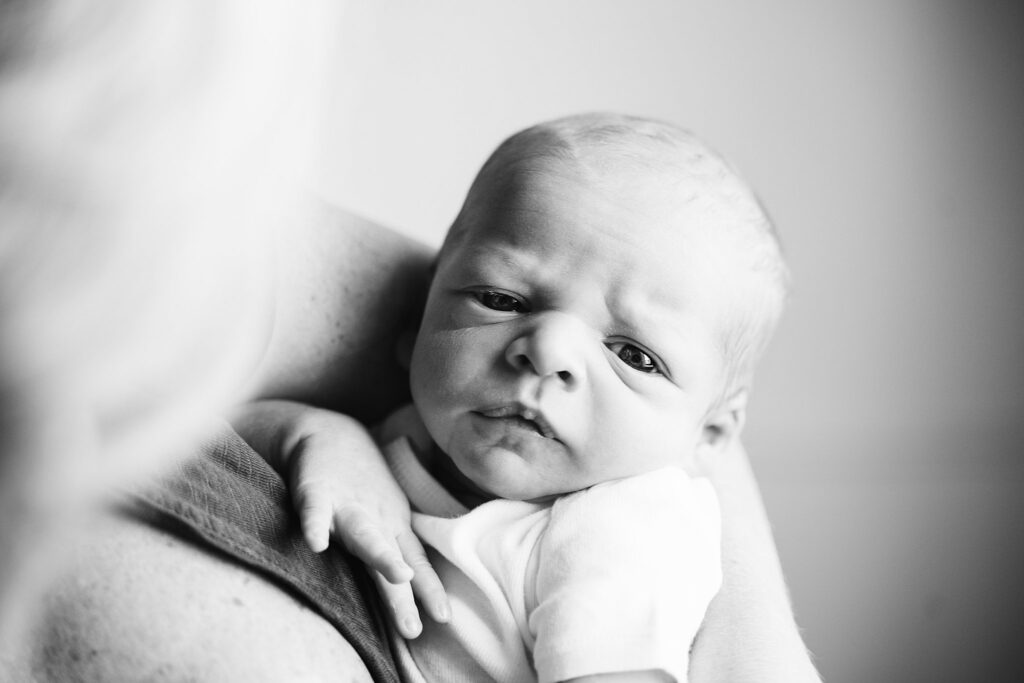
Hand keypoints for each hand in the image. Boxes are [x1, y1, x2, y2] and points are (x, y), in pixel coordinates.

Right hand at [234, 400, 449, 637]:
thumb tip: (414, 586)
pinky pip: (315, 510)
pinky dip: (315, 524)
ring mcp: (347, 506)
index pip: (415, 562)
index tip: (444, 617)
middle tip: (414, 626)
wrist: (329, 433)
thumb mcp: (383, 518)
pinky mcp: (315, 491)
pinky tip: (316, 542)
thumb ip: (395, 549)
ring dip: (380, 554)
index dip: (428, 589)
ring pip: (364, 533)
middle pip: (392, 557)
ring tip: (397, 574)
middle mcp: (375, 520)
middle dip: (405, 591)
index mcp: (391, 528)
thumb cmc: (361, 485)